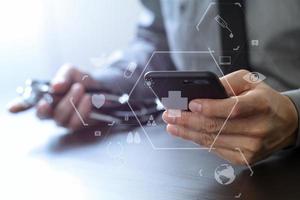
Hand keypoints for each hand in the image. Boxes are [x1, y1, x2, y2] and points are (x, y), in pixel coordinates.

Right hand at [9, 64, 100, 130]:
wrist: (103, 88)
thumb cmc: (83, 81)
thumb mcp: (73, 72)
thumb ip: (63, 76)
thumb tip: (55, 86)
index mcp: (47, 97)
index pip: (29, 103)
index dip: (20, 106)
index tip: (12, 108)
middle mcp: (53, 111)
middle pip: (42, 115)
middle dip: (52, 104)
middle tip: (67, 89)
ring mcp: (65, 120)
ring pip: (60, 119)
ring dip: (72, 103)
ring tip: (81, 90)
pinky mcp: (78, 126)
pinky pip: (75, 123)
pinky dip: (82, 110)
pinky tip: (88, 100)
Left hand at [162, 70, 298, 164]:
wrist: (284, 123)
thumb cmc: (264, 100)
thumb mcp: (250, 81)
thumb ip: (226, 83)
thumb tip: (202, 92)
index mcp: (261, 105)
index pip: (233, 108)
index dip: (210, 107)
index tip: (191, 104)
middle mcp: (257, 128)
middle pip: (216, 126)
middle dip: (187, 120)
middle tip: (171, 114)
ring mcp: (251, 147)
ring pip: (212, 140)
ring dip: (187, 132)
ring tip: (172, 125)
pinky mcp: (244, 158)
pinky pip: (215, 149)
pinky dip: (197, 141)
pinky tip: (186, 134)